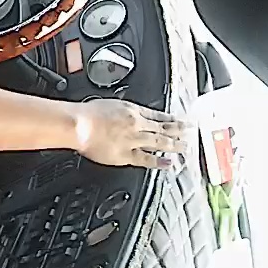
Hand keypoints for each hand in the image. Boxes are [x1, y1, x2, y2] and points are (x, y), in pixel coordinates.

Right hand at [74, 99, 190, 169]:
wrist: (76, 124)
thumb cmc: (85, 113)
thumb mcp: (108, 104)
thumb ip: (122, 111)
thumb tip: (130, 114)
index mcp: (131, 110)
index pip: (157, 115)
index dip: (171, 119)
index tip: (181, 121)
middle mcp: (136, 125)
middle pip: (162, 129)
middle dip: (178, 131)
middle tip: (191, 134)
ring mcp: (133, 140)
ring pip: (159, 143)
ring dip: (174, 145)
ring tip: (185, 148)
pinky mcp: (125, 154)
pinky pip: (145, 159)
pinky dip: (158, 162)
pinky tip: (168, 163)